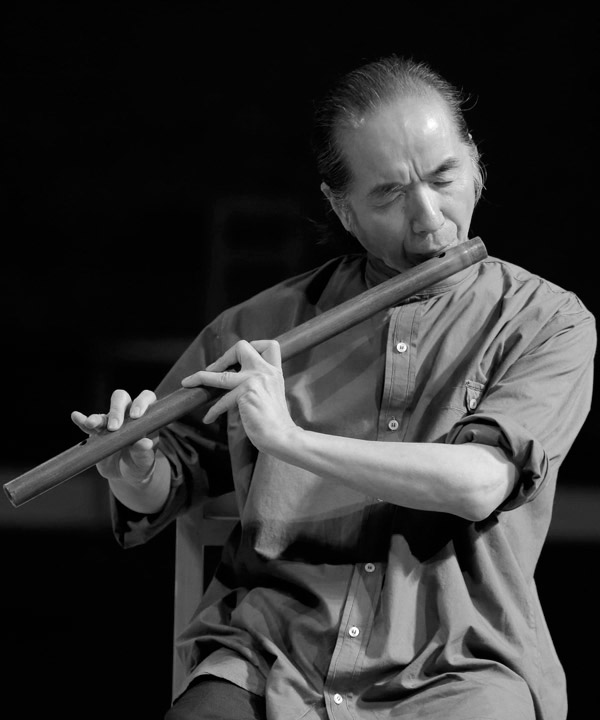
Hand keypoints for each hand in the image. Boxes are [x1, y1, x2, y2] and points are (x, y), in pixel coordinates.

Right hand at [71, 388, 157, 484]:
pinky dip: (82, 421)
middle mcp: (128, 416)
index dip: (141, 402)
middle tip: (114, 428)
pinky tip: (76, 416)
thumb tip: (146, 443)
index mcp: (145, 418)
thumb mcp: (145, 461)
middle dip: (117, 410)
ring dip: (97, 418)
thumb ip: (144, 452)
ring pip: (104, 414)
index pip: (146, 398)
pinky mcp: (97, 433)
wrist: (124, 476)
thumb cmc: (140, 465)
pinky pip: (88, 425)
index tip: (136, 415)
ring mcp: (111, 423)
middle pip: (121, 399)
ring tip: (91, 424)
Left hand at [181, 340, 296, 452]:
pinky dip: (213, 411)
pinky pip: (221, 400)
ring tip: (188, 382)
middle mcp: (266, 372)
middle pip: (241, 347)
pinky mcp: (246, 393)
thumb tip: (235, 378)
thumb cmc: (276, 421)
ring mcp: (255, 380)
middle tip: (215, 370)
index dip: (253, 347)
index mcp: (274, 371)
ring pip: (220, 374)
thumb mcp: (272, 393)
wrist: (282, 436)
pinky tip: (209, 418)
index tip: (240, 360)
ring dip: (200, 377)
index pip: (270, 345)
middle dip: (224, 356)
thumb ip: (260, 383)